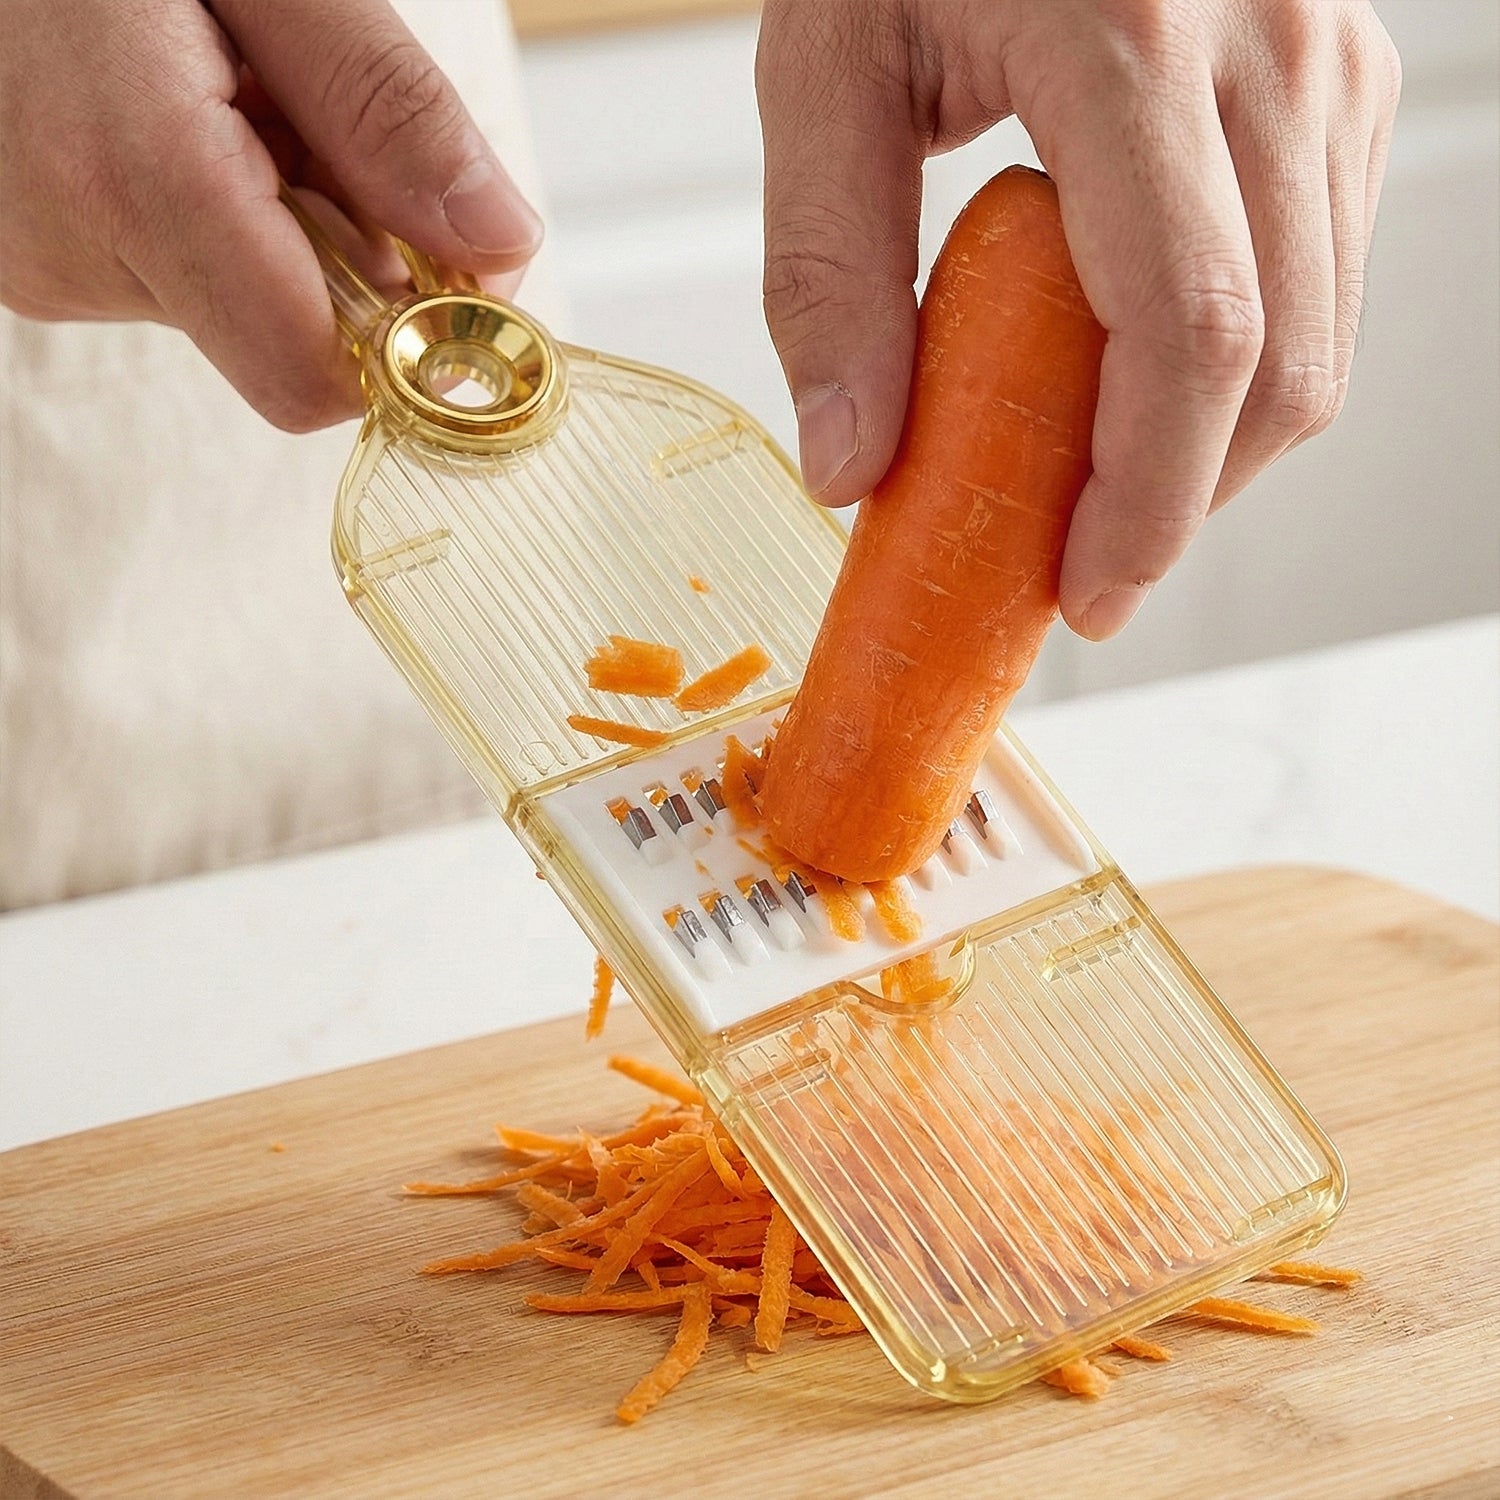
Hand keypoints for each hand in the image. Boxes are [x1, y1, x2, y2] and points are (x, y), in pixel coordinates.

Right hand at [0, 0, 541, 430]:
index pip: (315, 375)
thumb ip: (385, 108)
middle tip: (325, 116)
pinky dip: (239, 215)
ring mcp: (53, 265)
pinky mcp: (48, 258)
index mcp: (132, 174)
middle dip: (361, 256)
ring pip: (253, 312)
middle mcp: (77, 253)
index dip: (408, 339)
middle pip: (298, 347)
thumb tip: (500, 247)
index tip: (455, 253)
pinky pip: (196, 278)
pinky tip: (202, 113)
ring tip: (241, 90)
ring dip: (300, 224)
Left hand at [757, 0, 1399, 637]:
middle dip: (1184, 507)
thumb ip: (826, 269)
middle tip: (1084, 579)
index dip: (1149, 499)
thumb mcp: (825, 67)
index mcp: (1136, 39)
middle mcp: (1270, 51)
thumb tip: (849, 467)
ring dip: (1212, 454)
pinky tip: (1143, 394)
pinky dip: (1238, 377)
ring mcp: (1328, 64)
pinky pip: (1319, 283)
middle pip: (1281, 360)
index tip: (1083, 593)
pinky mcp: (1338, 88)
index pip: (1191, 329)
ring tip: (1101, 495)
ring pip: (1317, 337)